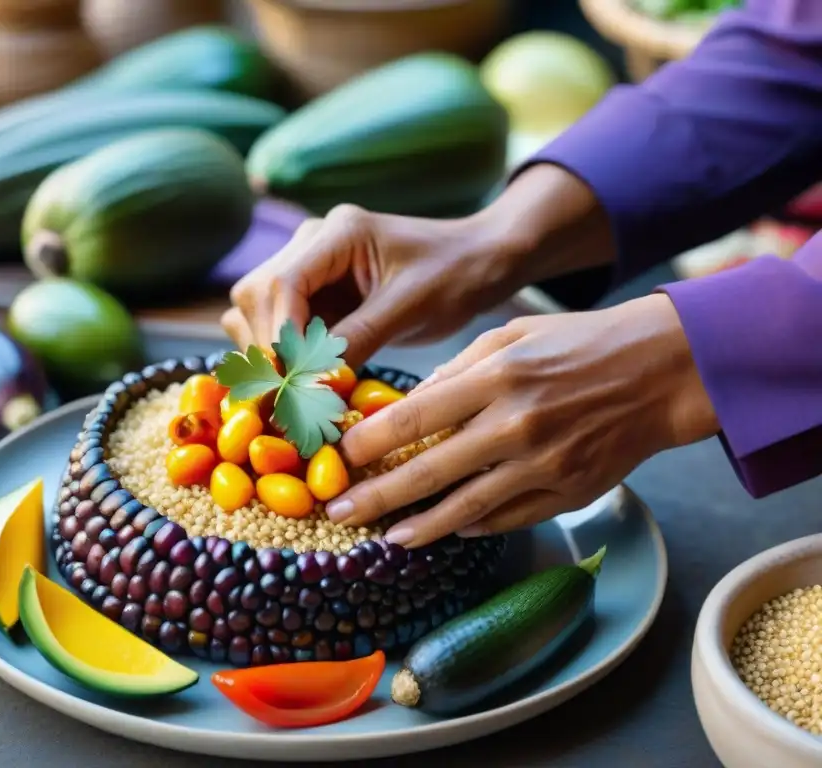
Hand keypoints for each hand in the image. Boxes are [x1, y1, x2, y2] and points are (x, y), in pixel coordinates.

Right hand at [222, 204, 520, 367]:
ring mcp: (308, 267)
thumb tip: (311, 382)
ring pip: (256, 311)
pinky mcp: (313, 293)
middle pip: (257, 295)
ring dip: (270, 354)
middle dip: (269, 348)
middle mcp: (312, 243)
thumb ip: (359, 337)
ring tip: (297, 393)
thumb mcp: (411, 308)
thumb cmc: (455, 276)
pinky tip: (304, 383)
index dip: (278, 336)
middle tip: (289, 397)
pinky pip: (277, 325)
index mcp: (339, 233)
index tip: (288, 382)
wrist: (477, 263)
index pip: (282, 283)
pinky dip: (282, 355)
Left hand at [326, 294, 719, 546]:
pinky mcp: (569, 492)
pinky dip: (474, 527)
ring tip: (386, 538)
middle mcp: (515, 425)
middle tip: (337, 513)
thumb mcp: (511, 335)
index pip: (414, 417)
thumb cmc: (578, 343)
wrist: (660, 370)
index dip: (368, 443)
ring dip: (420, 527)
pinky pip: (510, 518)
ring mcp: (543, 465)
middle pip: (428, 471)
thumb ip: (458, 369)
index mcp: (496, 377)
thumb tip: (411, 402)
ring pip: (466, 508)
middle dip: (375, 496)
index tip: (338, 458)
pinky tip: (447, 531)